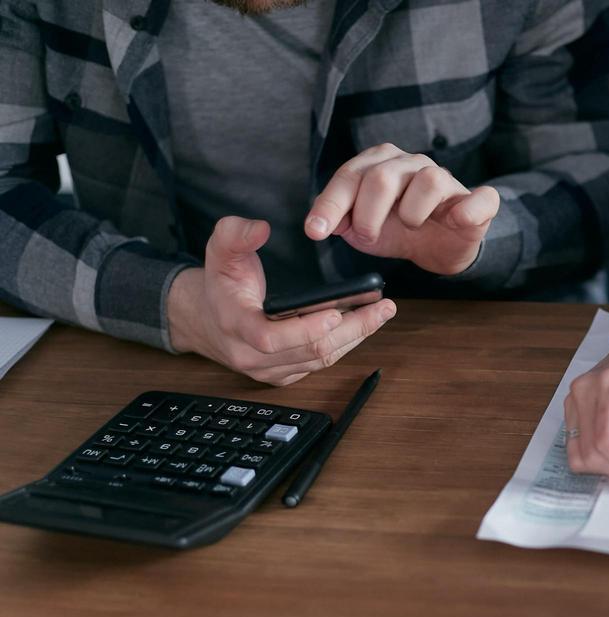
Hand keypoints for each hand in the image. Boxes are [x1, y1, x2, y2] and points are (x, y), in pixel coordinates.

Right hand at [167, 216, 395, 385]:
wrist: (206, 319)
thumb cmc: (220, 284)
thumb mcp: (219, 250)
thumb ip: (234, 234)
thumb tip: (260, 228)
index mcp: (236, 326)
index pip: (271, 338)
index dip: (305, 329)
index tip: (336, 313)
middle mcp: (252, 355)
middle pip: (309, 352)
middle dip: (351, 330)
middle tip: (382, 308)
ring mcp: (269, 370)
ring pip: (320, 361)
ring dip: (355, 337)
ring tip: (382, 313)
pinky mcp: (284, 375)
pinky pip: (319, 365)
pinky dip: (345, 345)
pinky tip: (364, 325)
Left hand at [303, 143, 499, 274]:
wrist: (439, 247)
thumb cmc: (399, 230)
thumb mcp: (362, 229)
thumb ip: (341, 220)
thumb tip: (324, 223)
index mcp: (381, 163)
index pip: (350, 175)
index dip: (331, 204)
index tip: (316, 231)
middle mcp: (413, 163)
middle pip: (382, 178)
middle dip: (368, 215)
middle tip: (368, 236)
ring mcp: (447, 179)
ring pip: (428, 181)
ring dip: (411, 214)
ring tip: (410, 226)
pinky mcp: (478, 201)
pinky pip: (480, 198)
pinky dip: (468, 210)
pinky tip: (455, 220)